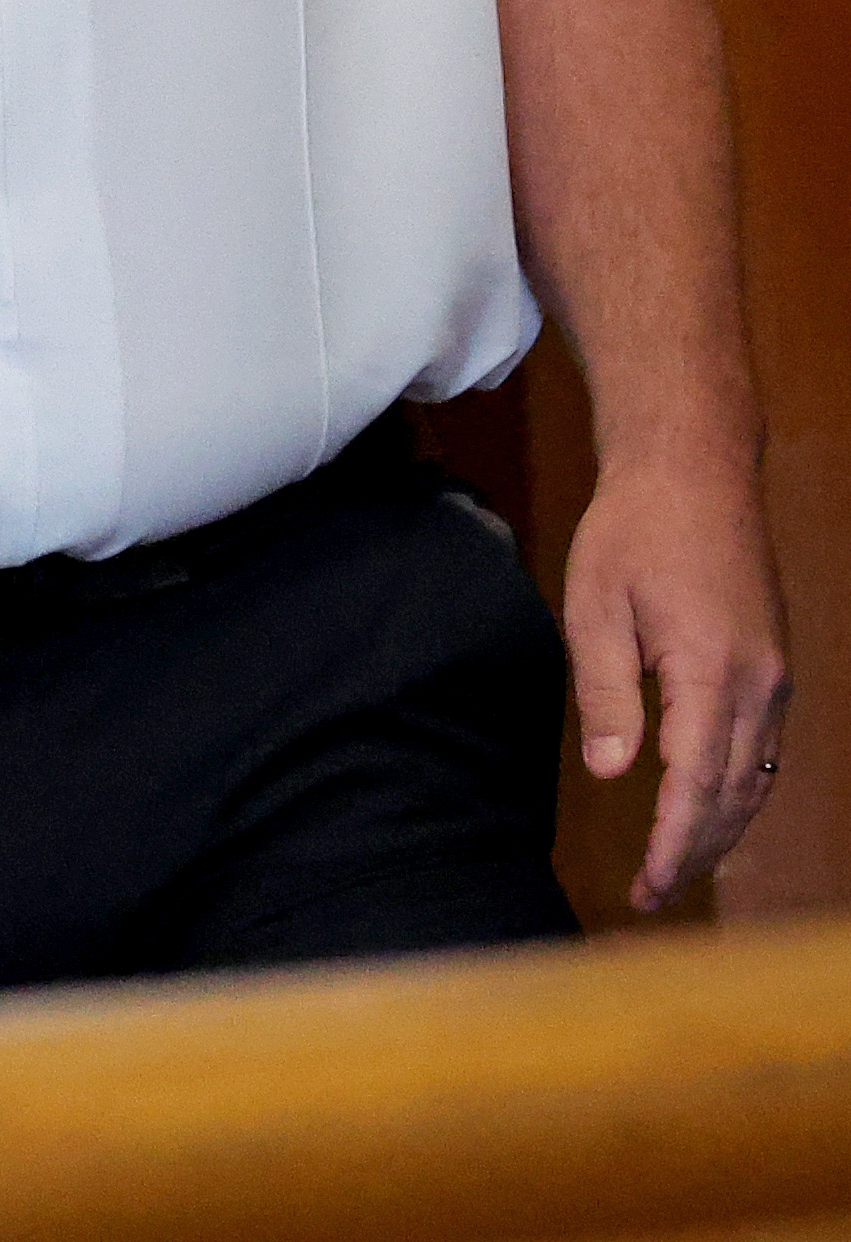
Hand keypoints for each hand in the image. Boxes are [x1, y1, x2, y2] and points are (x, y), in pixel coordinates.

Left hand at [559, 448, 788, 910]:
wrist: (692, 474)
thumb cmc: (631, 531)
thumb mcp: (595, 604)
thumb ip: (607, 692)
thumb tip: (614, 773)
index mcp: (710, 669)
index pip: (697, 782)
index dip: (674, 841)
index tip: (648, 886)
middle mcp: (758, 683)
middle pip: (735, 793)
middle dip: (695, 851)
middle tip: (651, 896)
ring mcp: (773, 677)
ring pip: (756, 777)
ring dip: (719, 828)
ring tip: (673, 869)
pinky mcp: (770, 668)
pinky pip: (760, 748)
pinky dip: (735, 790)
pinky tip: (704, 811)